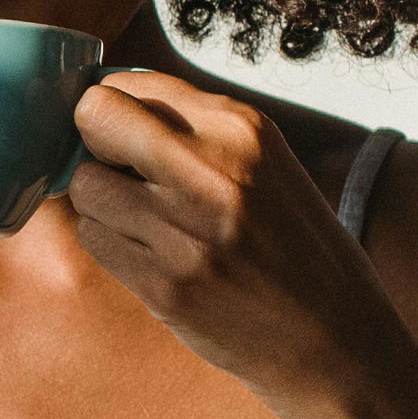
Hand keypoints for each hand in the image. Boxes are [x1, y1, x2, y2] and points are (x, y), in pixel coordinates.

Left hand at [61, 72, 397, 401]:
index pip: (129, 84)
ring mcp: (186, 231)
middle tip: (120, 171)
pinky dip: (109, 242)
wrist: (333, 335)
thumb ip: (192, 129)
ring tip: (143, 220)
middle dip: (94, 143)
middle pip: (95, 118)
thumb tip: (100, 104)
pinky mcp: (165, 285)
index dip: (114, 111)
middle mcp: (214, 171)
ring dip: (100, 201)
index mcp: (242, 129)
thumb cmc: (293, 243)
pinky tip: (149, 254)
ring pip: (84, 186)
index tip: (124, 135)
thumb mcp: (264, 163)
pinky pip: (94, 239)